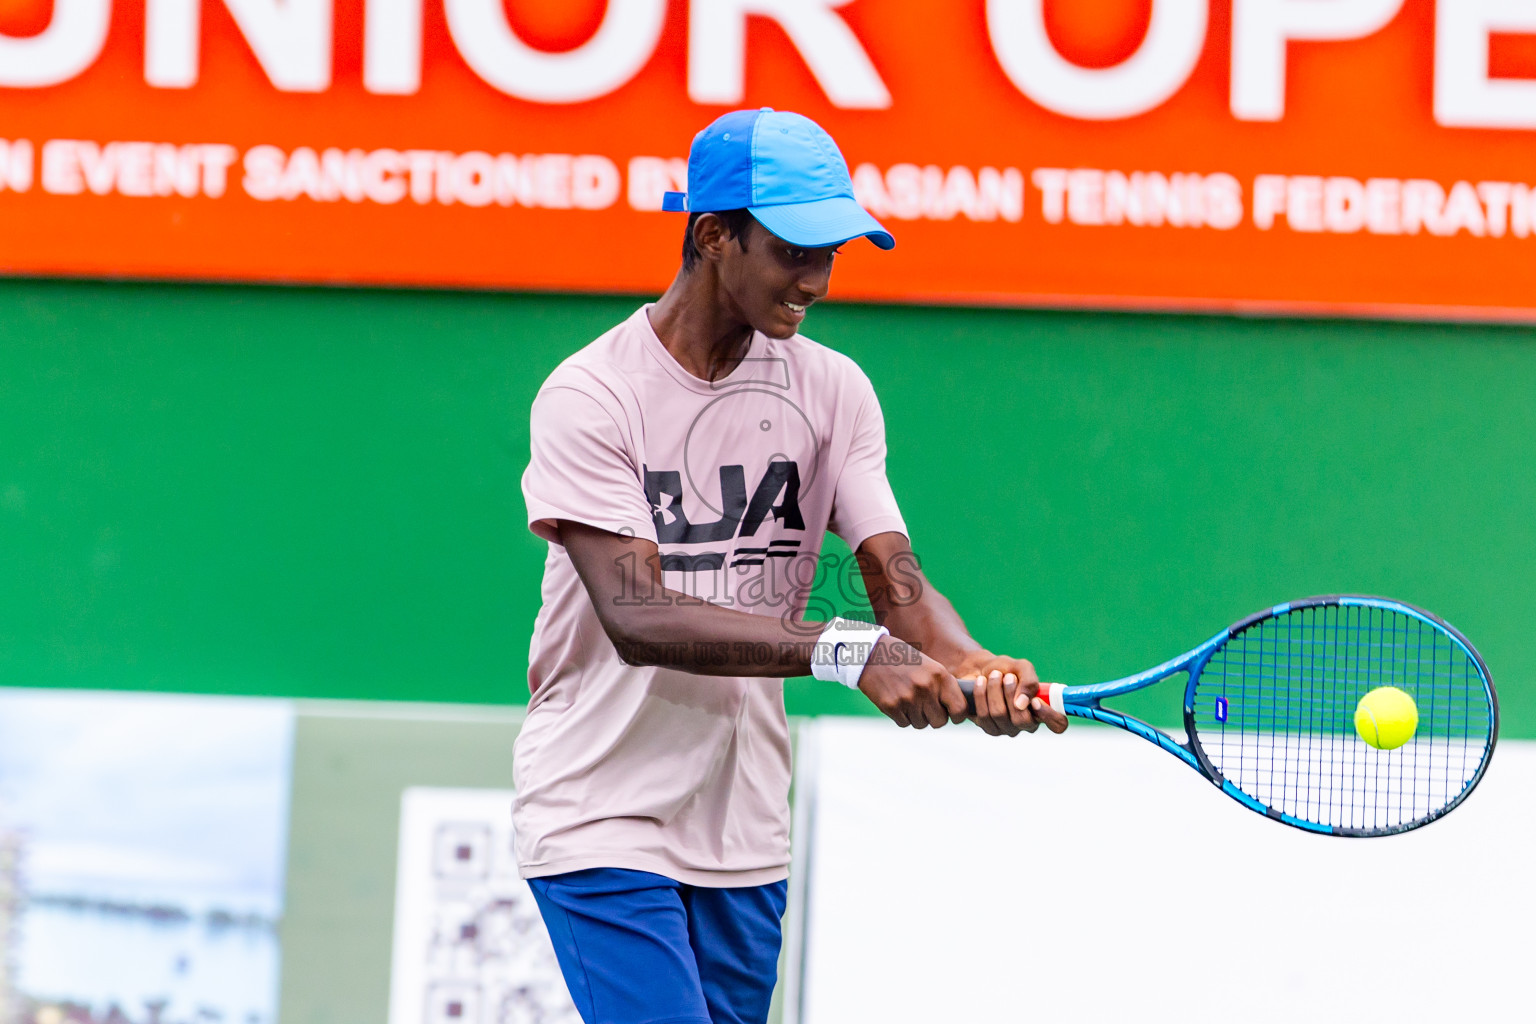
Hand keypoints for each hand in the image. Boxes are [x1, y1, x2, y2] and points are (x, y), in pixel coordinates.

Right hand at [858, 634, 967, 728]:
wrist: (871, 654)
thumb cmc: (903, 660)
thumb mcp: (929, 666)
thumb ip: (943, 687)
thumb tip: (957, 712)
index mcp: (940, 676)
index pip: (960, 709)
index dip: (957, 715)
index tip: (952, 714)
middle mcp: (926, 688)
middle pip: (940, 721)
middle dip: (933, 717)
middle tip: (925, 705)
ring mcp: (908, 698)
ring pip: (921, 724)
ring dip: (916, 716)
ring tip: (907, 697)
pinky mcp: (891, 706)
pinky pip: (904, 723)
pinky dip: (901, 716)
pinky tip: (896, 699)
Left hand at [952, 652, 1068, 736]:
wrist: (981, 669)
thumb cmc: (1006, 670)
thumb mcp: (1022, 668)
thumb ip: (1029, 682)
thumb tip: (1023, 704)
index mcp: (1042, 710)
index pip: (1058, 724)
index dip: (1049, 715)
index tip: (1035, 701)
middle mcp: (1028, 723)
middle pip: (1023, 721)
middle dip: (1011, 694)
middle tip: (1008, 677)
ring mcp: (1008, 728)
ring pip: (1000, 715)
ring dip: (994, 690)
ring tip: (993, 675)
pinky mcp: (990, 728)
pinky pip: (984, 715)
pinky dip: (981, 694)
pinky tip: (981, 682)